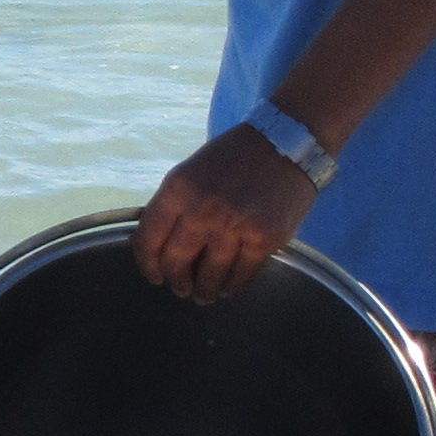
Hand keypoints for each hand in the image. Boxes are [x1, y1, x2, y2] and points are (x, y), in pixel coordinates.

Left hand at [134, 125, 318, 304]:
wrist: (288, 141)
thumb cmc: (236, 155)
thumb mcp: (192, 170)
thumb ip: (176, 204)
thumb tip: (163, 243)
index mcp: (178, 189)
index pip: (148, 238)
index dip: (148, 264)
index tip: (153, 275)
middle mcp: (202, 209)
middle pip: (176, 263)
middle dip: (176, 282)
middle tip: (181, 288)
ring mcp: (234, 227)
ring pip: (209, 276)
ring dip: (204, 291)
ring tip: (204, 294)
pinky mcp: (264, 239)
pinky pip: (241, 275)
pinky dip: (232, 286)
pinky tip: (228, 287)